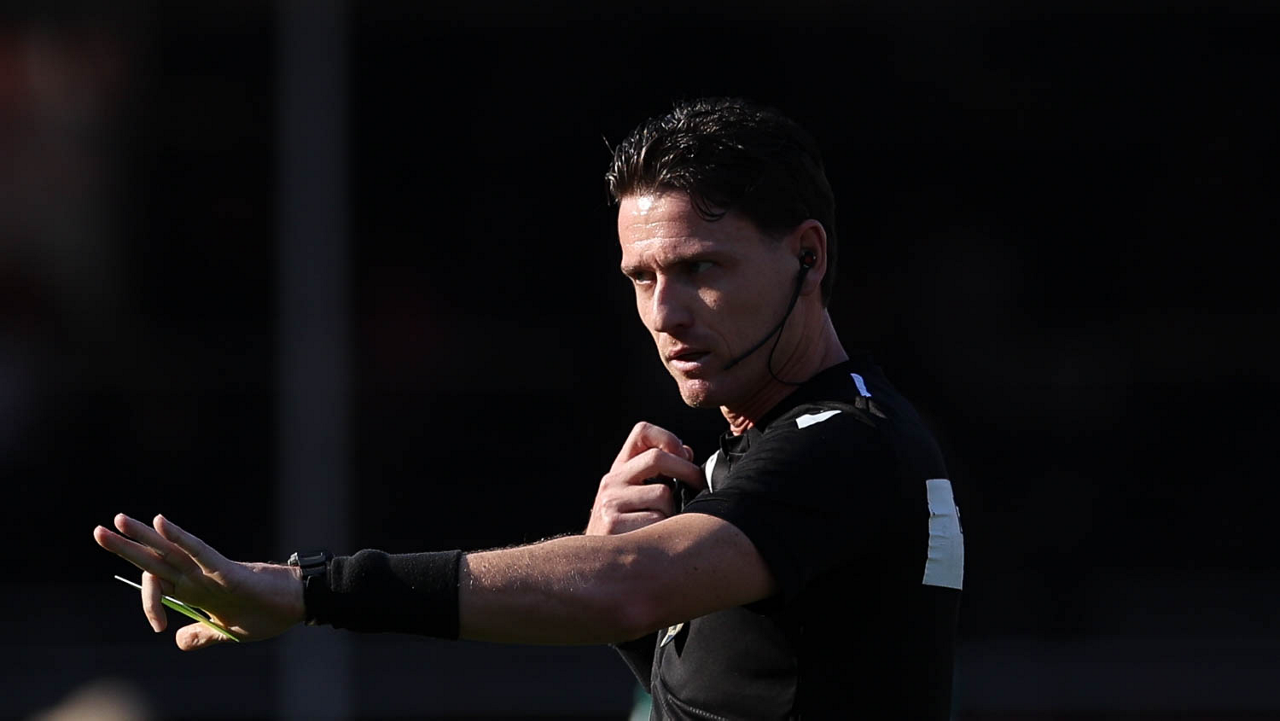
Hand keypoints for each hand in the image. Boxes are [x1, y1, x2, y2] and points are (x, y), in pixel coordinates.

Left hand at [93, 513, 304, 649]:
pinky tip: (159, 523)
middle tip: (98, 532)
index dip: (149, 602)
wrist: (295, 607)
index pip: (161, 584)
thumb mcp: (226, 633)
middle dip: (126, 546)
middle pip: (156, 559)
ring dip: (142, 536)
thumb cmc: (265, 615)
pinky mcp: (224, 568)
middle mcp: (197, 575)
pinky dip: (179, 537)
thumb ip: (201, 634)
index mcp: (197, 590)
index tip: (157, 627)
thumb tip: (177, 641)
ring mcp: (209, 569)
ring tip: (117, 521)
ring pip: (170, 550)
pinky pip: (197, 550)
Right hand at [586, 422, 704, 535]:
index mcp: (620, 469)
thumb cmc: (628, 529)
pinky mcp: (614, 524)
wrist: (596, 564)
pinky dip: (664, 530)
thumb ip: (661, 473)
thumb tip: (687, 452)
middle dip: (688, 471)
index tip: (684, 455)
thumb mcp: (639, 495)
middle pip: (657, 457)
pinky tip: (655, 539)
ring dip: (673, 511)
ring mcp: (611, 502)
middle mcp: (611, 481)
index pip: (642, 432)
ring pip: (663, 494)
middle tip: (700, 486)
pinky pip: (657, 520)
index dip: (668, 438)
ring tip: (665, 524)